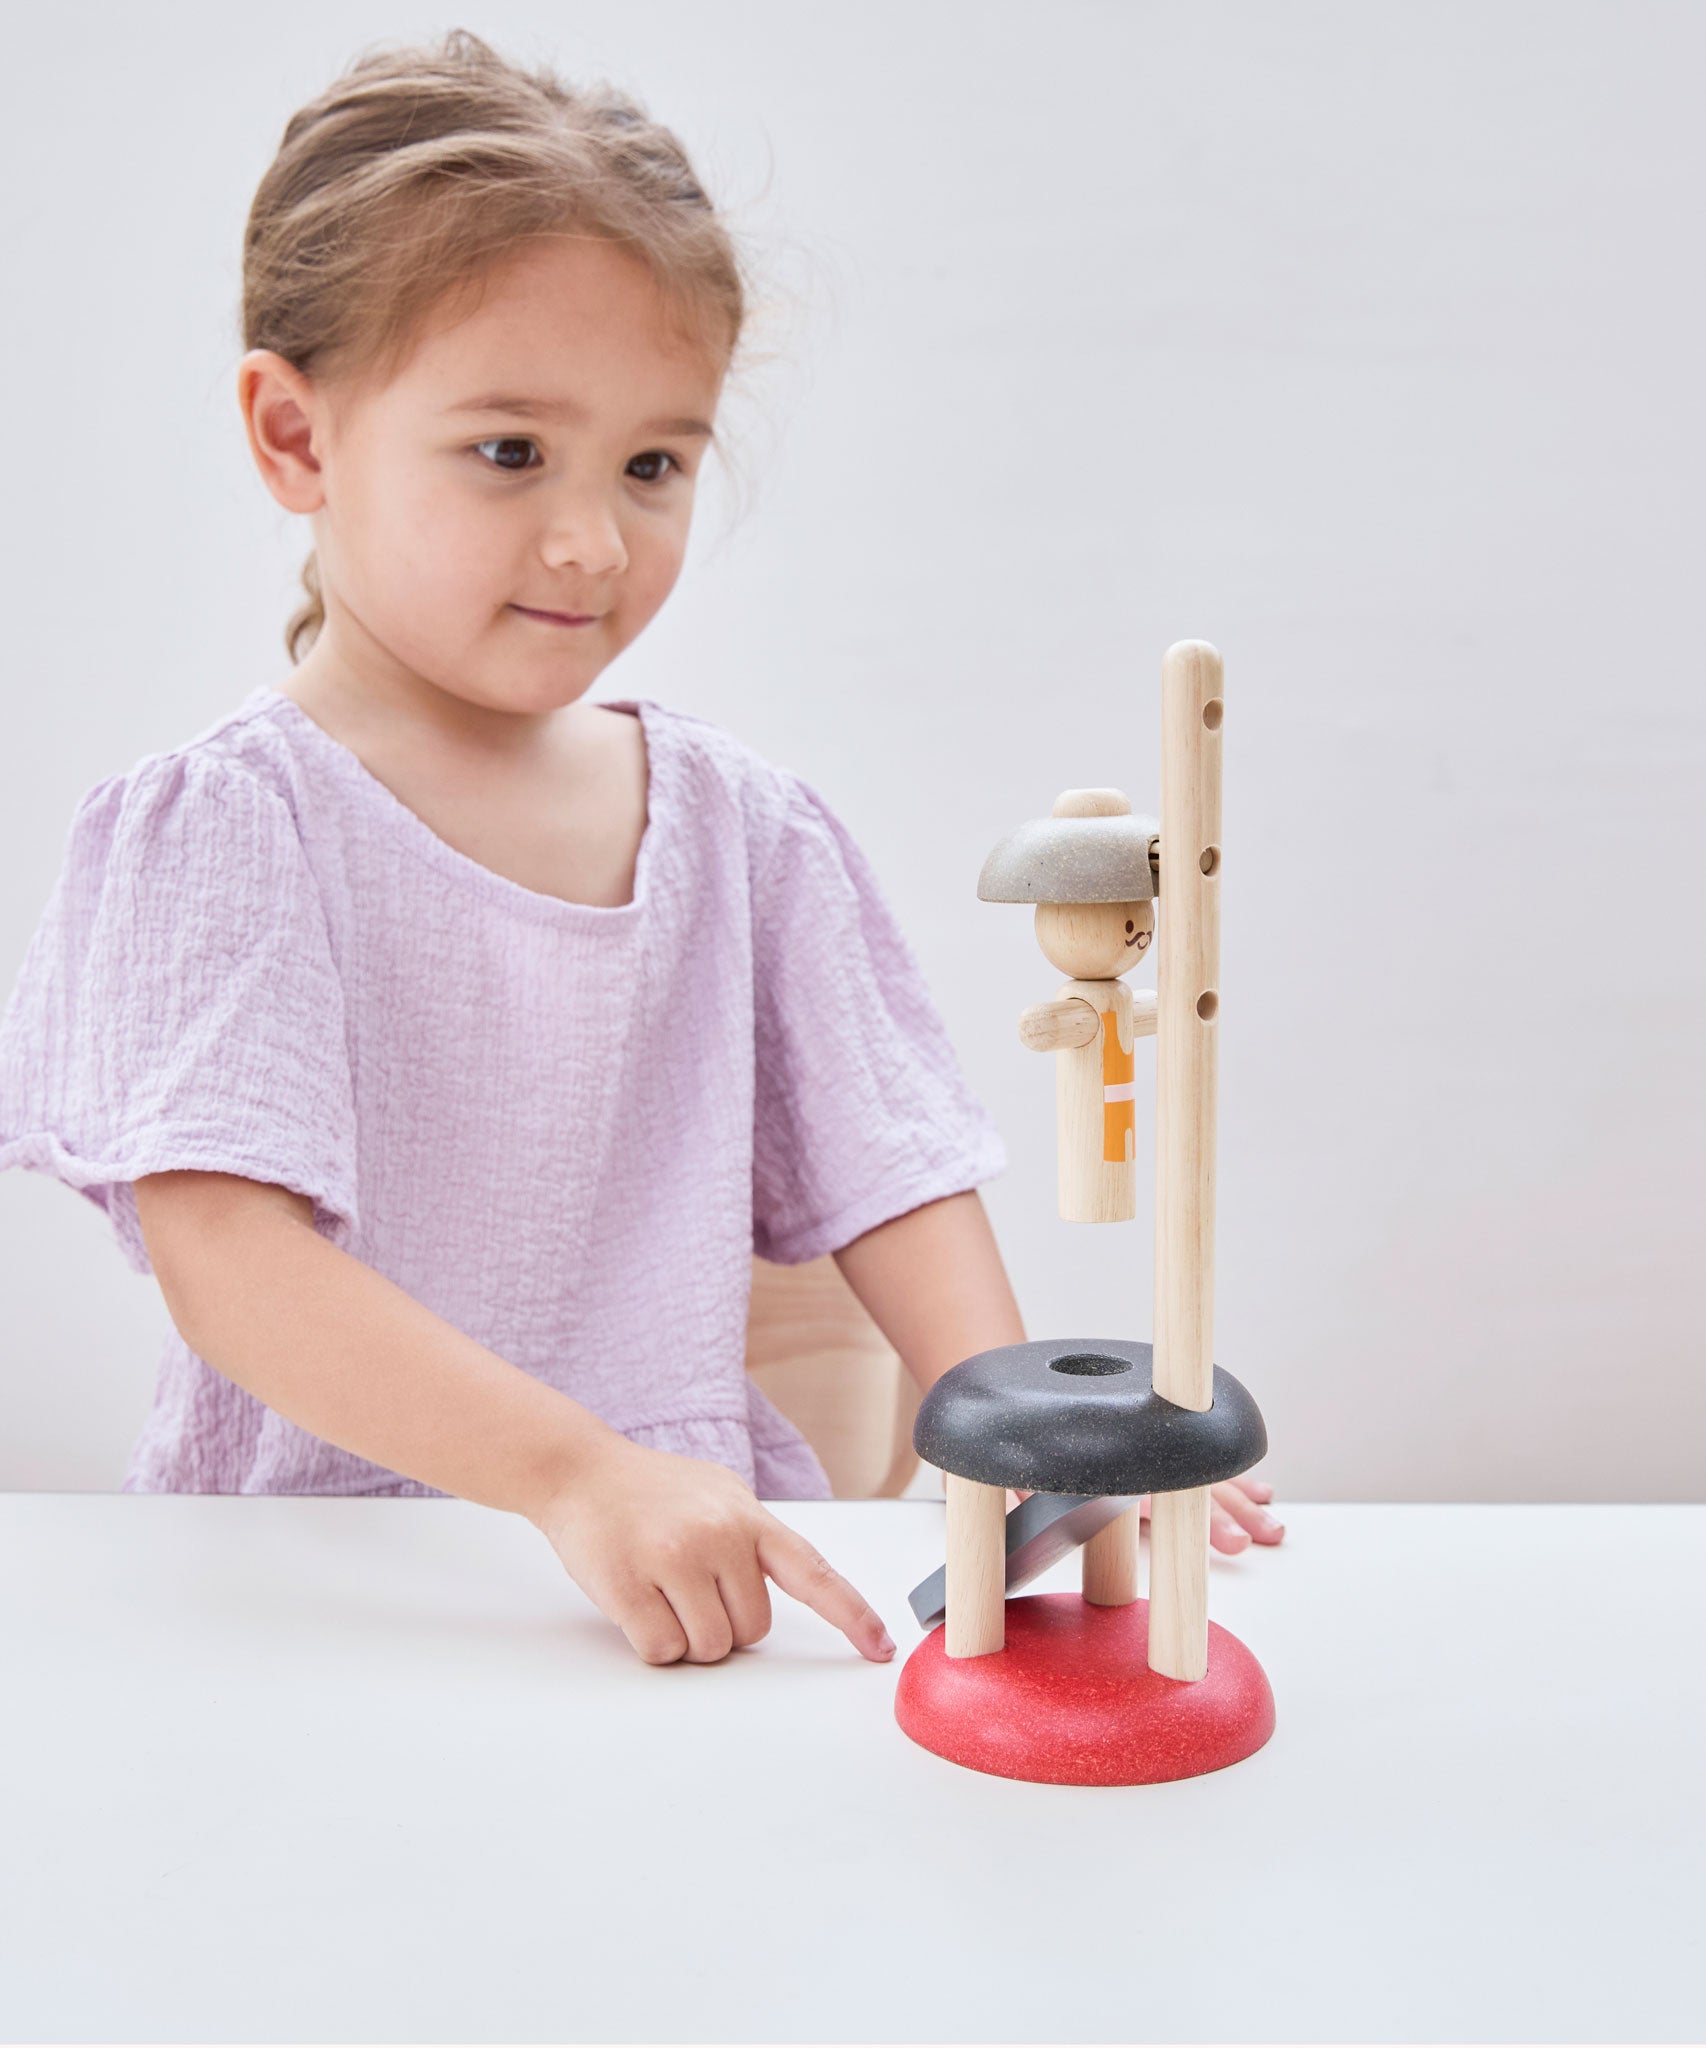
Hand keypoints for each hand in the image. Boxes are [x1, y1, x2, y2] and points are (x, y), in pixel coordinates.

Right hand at [529, 1435, 896, 1666]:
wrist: (580, 1470)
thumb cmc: (652, 1490)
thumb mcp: (718, 1495)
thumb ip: (754, 1538)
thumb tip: (792, 1584)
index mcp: (748, 1517)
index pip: (813, 1572)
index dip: (851, 1613)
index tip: (879, 1647)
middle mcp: (719, 1535)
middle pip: (751, 1632)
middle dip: (723, 1623)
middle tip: (688, 1587)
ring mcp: (674, 1559)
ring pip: (709, 1648)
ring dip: (687, 1637)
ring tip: (661, 1590)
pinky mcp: (629, 1585)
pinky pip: (663, 1651)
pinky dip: (652, 1643)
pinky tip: (636, 1602)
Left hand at [1003, 1473, 1285, 1552]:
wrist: (1017, 1399)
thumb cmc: (1018, 1455)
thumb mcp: (1022, 1488)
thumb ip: (1044, 1515)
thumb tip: (1046, 1550)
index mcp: (1109, 1474)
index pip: (1161, 1498)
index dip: (1200, 1522)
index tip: (1233, 1541)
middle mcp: (1137, 1461)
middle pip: (1193, 1486)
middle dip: (1229, 1513)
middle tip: (1260, 1536)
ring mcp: (1152, 1452)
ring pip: (1207, 1476)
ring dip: (1242, 1499)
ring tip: (1272, 1522)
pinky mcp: (1157, 1450)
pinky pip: (1204, 1465)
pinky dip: (1234, 1479)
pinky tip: (1260, 1490)